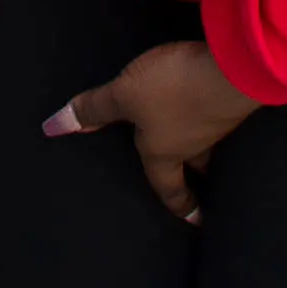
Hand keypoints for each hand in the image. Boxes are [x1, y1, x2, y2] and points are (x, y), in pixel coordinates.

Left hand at [49, 34, 259, 224]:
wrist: (235, 66)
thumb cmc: (174, 89)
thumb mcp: (124, 95)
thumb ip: (93, 109)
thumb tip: (51, 128)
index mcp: (166, 152)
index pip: (169, 188)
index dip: (178, 205)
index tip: (191, 221)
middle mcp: (195, 143)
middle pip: (197, 166)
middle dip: (198, 176)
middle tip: (200, 184)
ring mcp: (219, 122)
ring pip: (210, 141)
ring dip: (208, 145)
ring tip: (206, 144)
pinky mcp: (233, 98)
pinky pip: (221, 114)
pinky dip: (215, 114)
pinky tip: (214, 104)